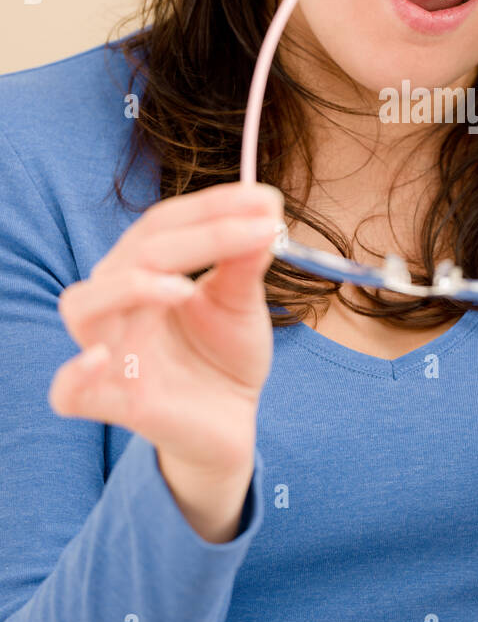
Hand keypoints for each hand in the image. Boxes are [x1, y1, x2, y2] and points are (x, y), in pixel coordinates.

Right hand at [50, 181, 284, 483]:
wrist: (231, 420)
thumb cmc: (225, 354)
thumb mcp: (242, 302)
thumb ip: (245, 261)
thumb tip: (263, 210)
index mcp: (143, 272)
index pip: (162, 224)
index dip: (211, 206)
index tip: (266, 200)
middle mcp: (119, 305)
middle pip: (134, 255)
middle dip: (199, 236)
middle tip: (258, 230)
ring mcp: (111, 353)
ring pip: (83, 306)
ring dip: (130, 287)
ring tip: (185, 287)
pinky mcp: (112, 403)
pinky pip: (67, 391)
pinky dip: (76, 373)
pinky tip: (101, 357)